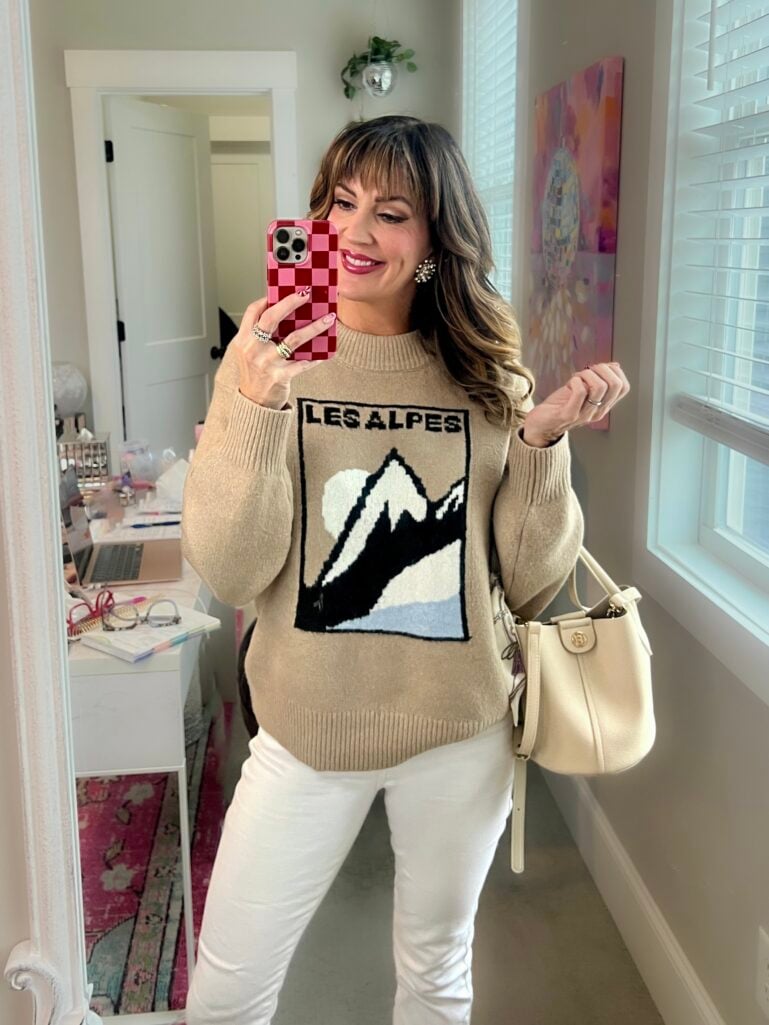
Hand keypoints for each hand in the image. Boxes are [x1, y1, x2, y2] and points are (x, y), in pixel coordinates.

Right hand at [232, 291, 336, 409]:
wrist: (255, 402)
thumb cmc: (254, 373)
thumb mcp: (249, 351)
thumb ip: (260, 334)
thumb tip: (283, 312)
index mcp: (243, 339)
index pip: (253, 311)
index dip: (267, 299)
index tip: (283, 291)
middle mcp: (253, 349)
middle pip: (272, 318)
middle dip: (291, 302)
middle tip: (307, 293)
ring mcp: (267, 363)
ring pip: (294, 338)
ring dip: (314, 326)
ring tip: (328, 318)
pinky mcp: (280, 376)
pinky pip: (303, 363)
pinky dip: (316, 357)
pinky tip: (325, 352)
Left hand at [522, 362, 629, 446]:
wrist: (539, 427)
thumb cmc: (559, 406)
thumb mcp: (582, 390)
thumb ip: (597, 380)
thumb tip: (615, 365)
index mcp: (603, 406)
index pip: (624, 387)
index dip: (614, 371)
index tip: (598, 369)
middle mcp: (598, 412)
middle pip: (616, 385)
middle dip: (602, 369)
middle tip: (587, 371)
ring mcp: (584, 415)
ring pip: (600, 387)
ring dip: (587, 374)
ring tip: (577, 377)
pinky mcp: (568, 415)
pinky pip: (580, 392)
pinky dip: (576, 380)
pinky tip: (570, 383)